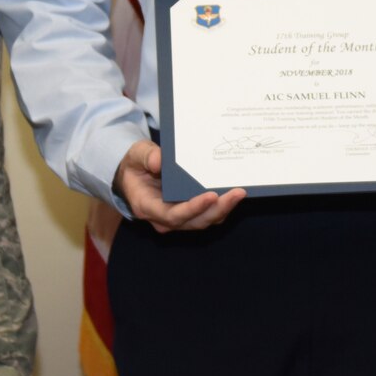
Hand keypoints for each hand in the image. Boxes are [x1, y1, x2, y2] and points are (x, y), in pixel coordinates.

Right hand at [112, 139, 245, 232]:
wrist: (134, 175)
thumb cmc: (136, 165)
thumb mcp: (136, 155)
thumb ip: (146, 156)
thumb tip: (160, 160)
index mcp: (147, 207)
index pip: (172, 215)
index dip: (193, 208)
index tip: (211, 196)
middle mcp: (164, 219)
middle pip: (195, 221)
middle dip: (217, 209)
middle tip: (237, 193)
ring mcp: (179, 218)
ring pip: (204, 220)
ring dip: (224, 209)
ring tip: (240, 193)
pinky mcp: (190, 214)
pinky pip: (208, 214)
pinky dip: (222, 206)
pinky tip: (235, 193)